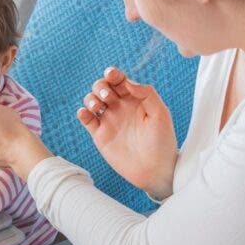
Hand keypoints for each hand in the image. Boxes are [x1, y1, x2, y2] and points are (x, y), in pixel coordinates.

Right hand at [77, 67, 176, 197]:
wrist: (155, 170)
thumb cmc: (163, 142)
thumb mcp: (161, 114)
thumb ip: (147, 93)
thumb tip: (128, 82)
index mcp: (135, 99)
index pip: (119, 80)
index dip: (113, 74)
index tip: (112, 75)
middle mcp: (120, 107)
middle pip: (102, 87)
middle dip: (100, 86)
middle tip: (107, 97)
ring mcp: (109, 121)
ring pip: (91, 100)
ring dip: (90, 98)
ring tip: (98, 107)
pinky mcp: (100, 135)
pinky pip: (86, 120)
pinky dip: (82, 113)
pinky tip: (86, 114)